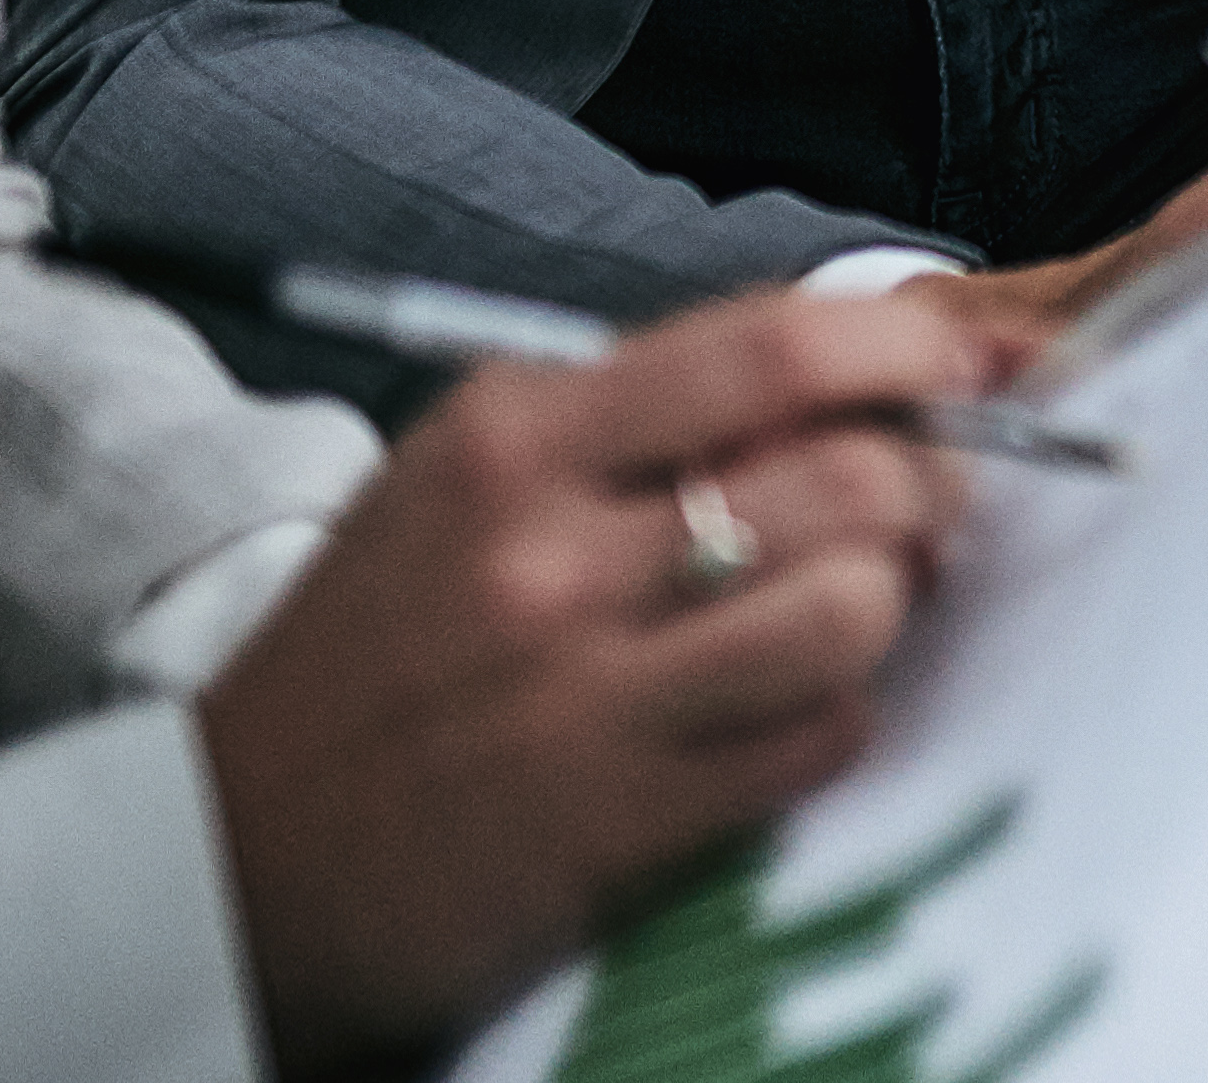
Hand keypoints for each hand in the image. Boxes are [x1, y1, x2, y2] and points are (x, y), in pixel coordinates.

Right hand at [193, 284, 1010, 1063]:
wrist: (226, 865)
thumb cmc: (373, 661)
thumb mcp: (460, 487)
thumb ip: (638, 423)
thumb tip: (859, 372)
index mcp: (510, 435)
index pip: (773, 344)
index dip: (916, 343)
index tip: (980, 355)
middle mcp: (547, 548)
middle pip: (851, 467)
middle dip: (940, 477)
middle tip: (940, 498)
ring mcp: (586, 689)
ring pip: (859, 599)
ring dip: (895, 601)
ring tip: (861, 605)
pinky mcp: (621, 818)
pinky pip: (824, 734)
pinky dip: (843, 715)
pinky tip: (791, 712)